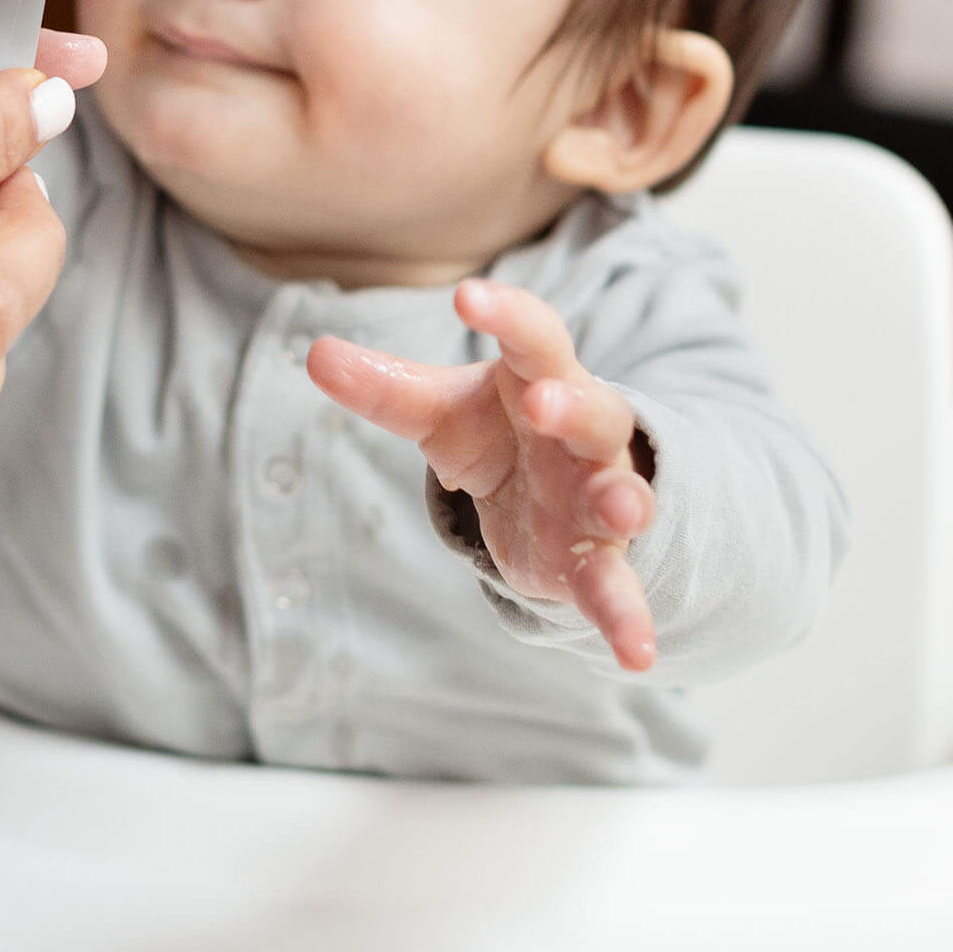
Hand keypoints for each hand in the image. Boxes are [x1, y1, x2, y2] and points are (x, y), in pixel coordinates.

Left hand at [307, 277, 657, 670]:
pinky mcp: (595, 561)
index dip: (505, 313)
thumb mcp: (438, 410)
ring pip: (620, 493)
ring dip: (622, 500)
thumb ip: (384, 387)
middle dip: (571, 406)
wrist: (555, 493)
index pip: (532, 335)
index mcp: (540, 378)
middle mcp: (582, 434)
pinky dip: (628, 619)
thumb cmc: (497, 431)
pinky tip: (636, 656)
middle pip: (591, 410)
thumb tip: (316, 353)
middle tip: (541, 402)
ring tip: (622, 509)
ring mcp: (597, 497)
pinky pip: (617, 589)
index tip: (466, 296)